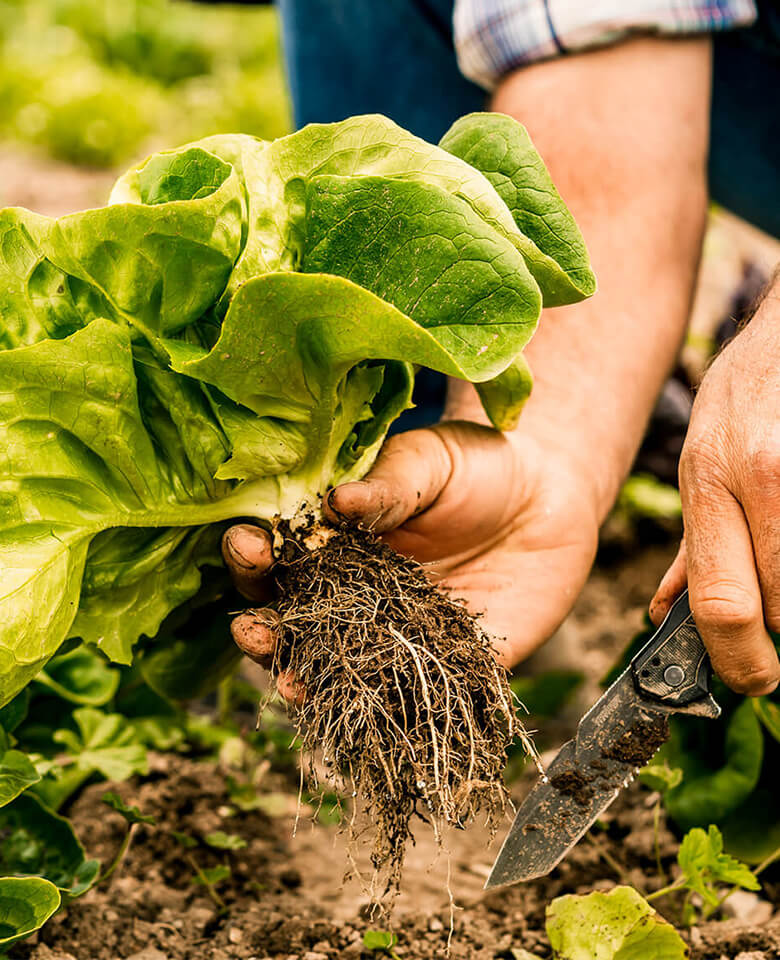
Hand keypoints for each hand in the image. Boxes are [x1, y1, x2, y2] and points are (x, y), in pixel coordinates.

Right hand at [224, 418, 600, 699]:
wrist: (551, 496)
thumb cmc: (477, 466)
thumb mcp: (429, 462)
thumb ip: (387, 487)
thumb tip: (336, 501)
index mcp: (338, 544)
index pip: (282, 558)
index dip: (256, 555)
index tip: (246, 545)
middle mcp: (358, 599)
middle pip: (297, 625)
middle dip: (266, 632)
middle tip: (251, 631)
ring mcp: (399, 637)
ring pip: (342, 672)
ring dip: (309, 685)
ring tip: (289, 687)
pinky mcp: (452, 667)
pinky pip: (416, 698)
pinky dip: (389, 716)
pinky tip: (368, 723)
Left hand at [650, 278, 779, 695]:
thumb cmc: (749, 396)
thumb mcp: (703, 460)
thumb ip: (693, 542)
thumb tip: (661, 612)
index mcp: (710, 482)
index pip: (718, 600)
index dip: (737, 659)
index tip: (751, 681)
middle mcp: (756, 478)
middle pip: (770, 605)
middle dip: (771, 642)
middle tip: (771, 651)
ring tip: (776, 576)